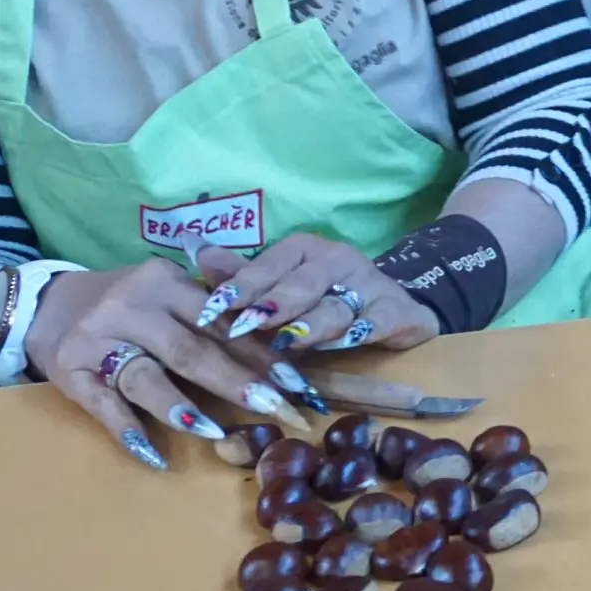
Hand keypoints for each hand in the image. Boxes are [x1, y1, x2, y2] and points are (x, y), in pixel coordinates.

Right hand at [21, 261, 290, 468]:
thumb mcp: (168, 290)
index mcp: (165, 282)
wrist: (46, 303)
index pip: (219, 320)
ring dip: (182, 408)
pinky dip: (130, 432)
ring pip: (146, 378)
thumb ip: (213, 309)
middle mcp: (132, 307)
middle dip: (238, 383)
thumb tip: (278, 339)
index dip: (260, 351)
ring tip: (217, 432)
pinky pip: (104, 408)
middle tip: (278, 410)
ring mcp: (97, 342)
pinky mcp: (69, 374)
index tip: (296, 381)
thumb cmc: (126, 302)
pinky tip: (155, 457)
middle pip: (191, 350)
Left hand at [193, 232, 440, 360]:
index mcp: (304, 250)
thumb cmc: (325, 298)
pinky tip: (349, 340)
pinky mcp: (396, 309)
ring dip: (313, 323)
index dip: (243, 285)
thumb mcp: (282, 285)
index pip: (270, 263)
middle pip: (303, 282)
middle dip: (275, 304)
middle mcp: (337, 260)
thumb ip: (241, 275)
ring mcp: (369, 284)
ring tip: (289, 341)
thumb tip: (194, 250)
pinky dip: (364, 329)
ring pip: (337, 304)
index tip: (217, 306)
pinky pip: (378, 319)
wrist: (393, 308)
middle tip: (248, 325)